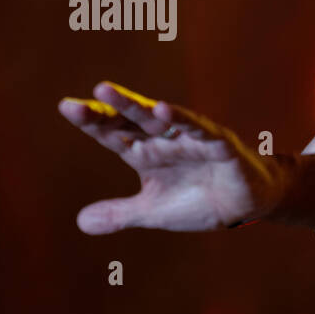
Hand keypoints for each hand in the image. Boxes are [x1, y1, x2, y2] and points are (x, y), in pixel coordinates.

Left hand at [58, 81, 289, 233]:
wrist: (247, 205)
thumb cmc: (201, 200)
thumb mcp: (154, 211)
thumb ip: (120, 213)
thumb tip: (80, 222)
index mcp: (145, 153)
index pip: (114, 133)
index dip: (92, 121)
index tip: (67, 107)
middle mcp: (164, 140)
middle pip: (131, 119)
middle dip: (108, 107)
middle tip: (84, 98)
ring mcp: (190, 139)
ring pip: (158, 118)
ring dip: (133, 105)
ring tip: (106, 91)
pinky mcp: (218, 144)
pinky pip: (198, 129)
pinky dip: (182, 119)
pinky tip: (163, 110)